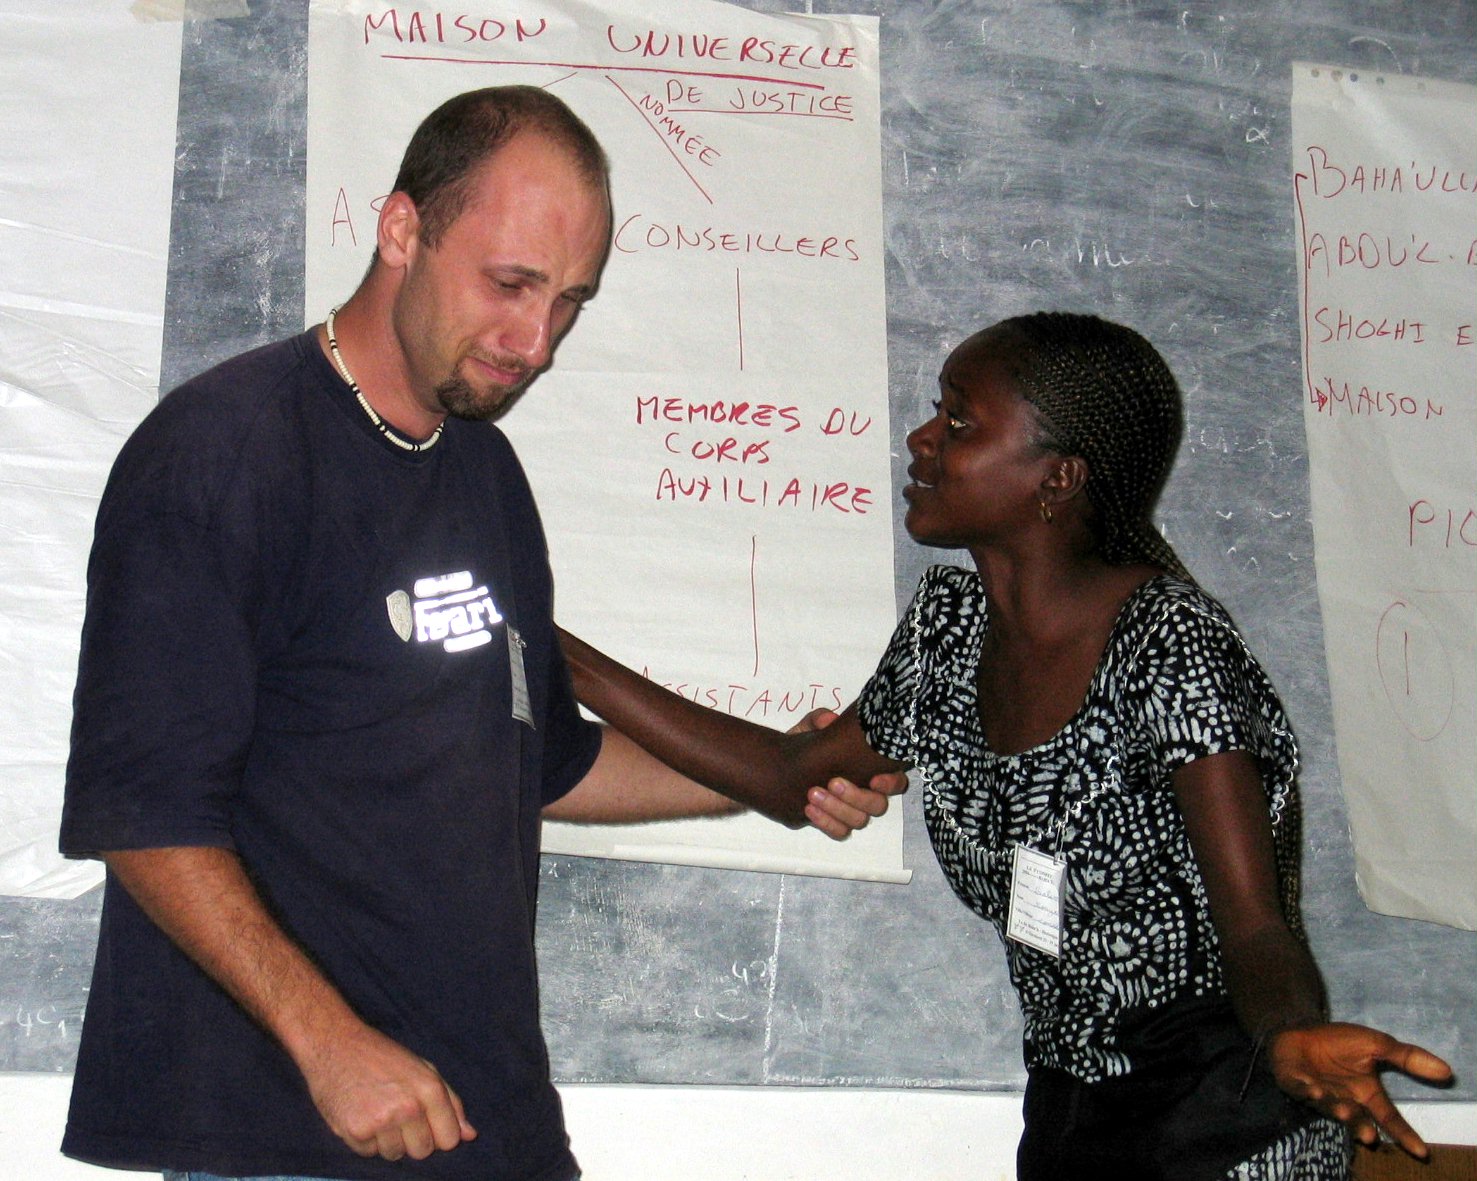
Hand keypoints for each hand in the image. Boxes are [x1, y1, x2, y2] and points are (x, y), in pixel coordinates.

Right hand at [301, 1020, 476, 1160]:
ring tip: (378, 1112)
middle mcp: (408, 1107)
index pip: (449, 1139)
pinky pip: (369, 1153)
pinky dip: (366, 1140)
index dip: (439, 1135)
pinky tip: (361, 1114)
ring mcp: (381, 1121)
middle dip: (414, 1140)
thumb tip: (470, 1135)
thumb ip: (450, 1102)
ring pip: (395, 1155)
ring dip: (388, 1140)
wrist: (335, 1044)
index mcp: (429, 1089)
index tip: (428, 1125)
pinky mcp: (355, 1132)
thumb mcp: (423, 1068)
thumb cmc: (382, 1056)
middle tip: (398, 1116)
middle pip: (423, 1152)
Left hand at [789, 708, 908, 839]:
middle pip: (878, 805)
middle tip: (833, 782)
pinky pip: (840, 832)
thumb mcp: (808, 729)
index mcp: (869, 768)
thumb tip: (828, 720)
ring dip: (837, 809)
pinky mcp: (833, 823)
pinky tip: (808, 809)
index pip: (895, 780)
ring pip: (859, 820)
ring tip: (812, 794)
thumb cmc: (804, 747)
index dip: (890, 783)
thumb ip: (818, 720)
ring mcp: (850, 810)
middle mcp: (865, 792)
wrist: (779, 768)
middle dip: (857, 796)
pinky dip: (826, 823)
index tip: (873, 779)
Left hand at [1269, 1021, 1451, 1156]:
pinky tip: (1315, 1090)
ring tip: (1344, 1110)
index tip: (1421, 1151)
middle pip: (1357, 1120)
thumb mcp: (1376, 1045)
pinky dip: (1308, 1091)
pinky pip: (1301, 1091)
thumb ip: (1406, 1058)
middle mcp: (1344, 1100)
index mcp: (1365, 1094)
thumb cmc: (1338, 1041)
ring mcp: (1319, 1094)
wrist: (1300, 1028)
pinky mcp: (1294, 1083)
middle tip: (1368, 1135)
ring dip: (1337, 1110)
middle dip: (1361, 1128)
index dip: (1404, 1134)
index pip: (1389, 1118)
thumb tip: (1446, 1071)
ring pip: (1330, 1109)